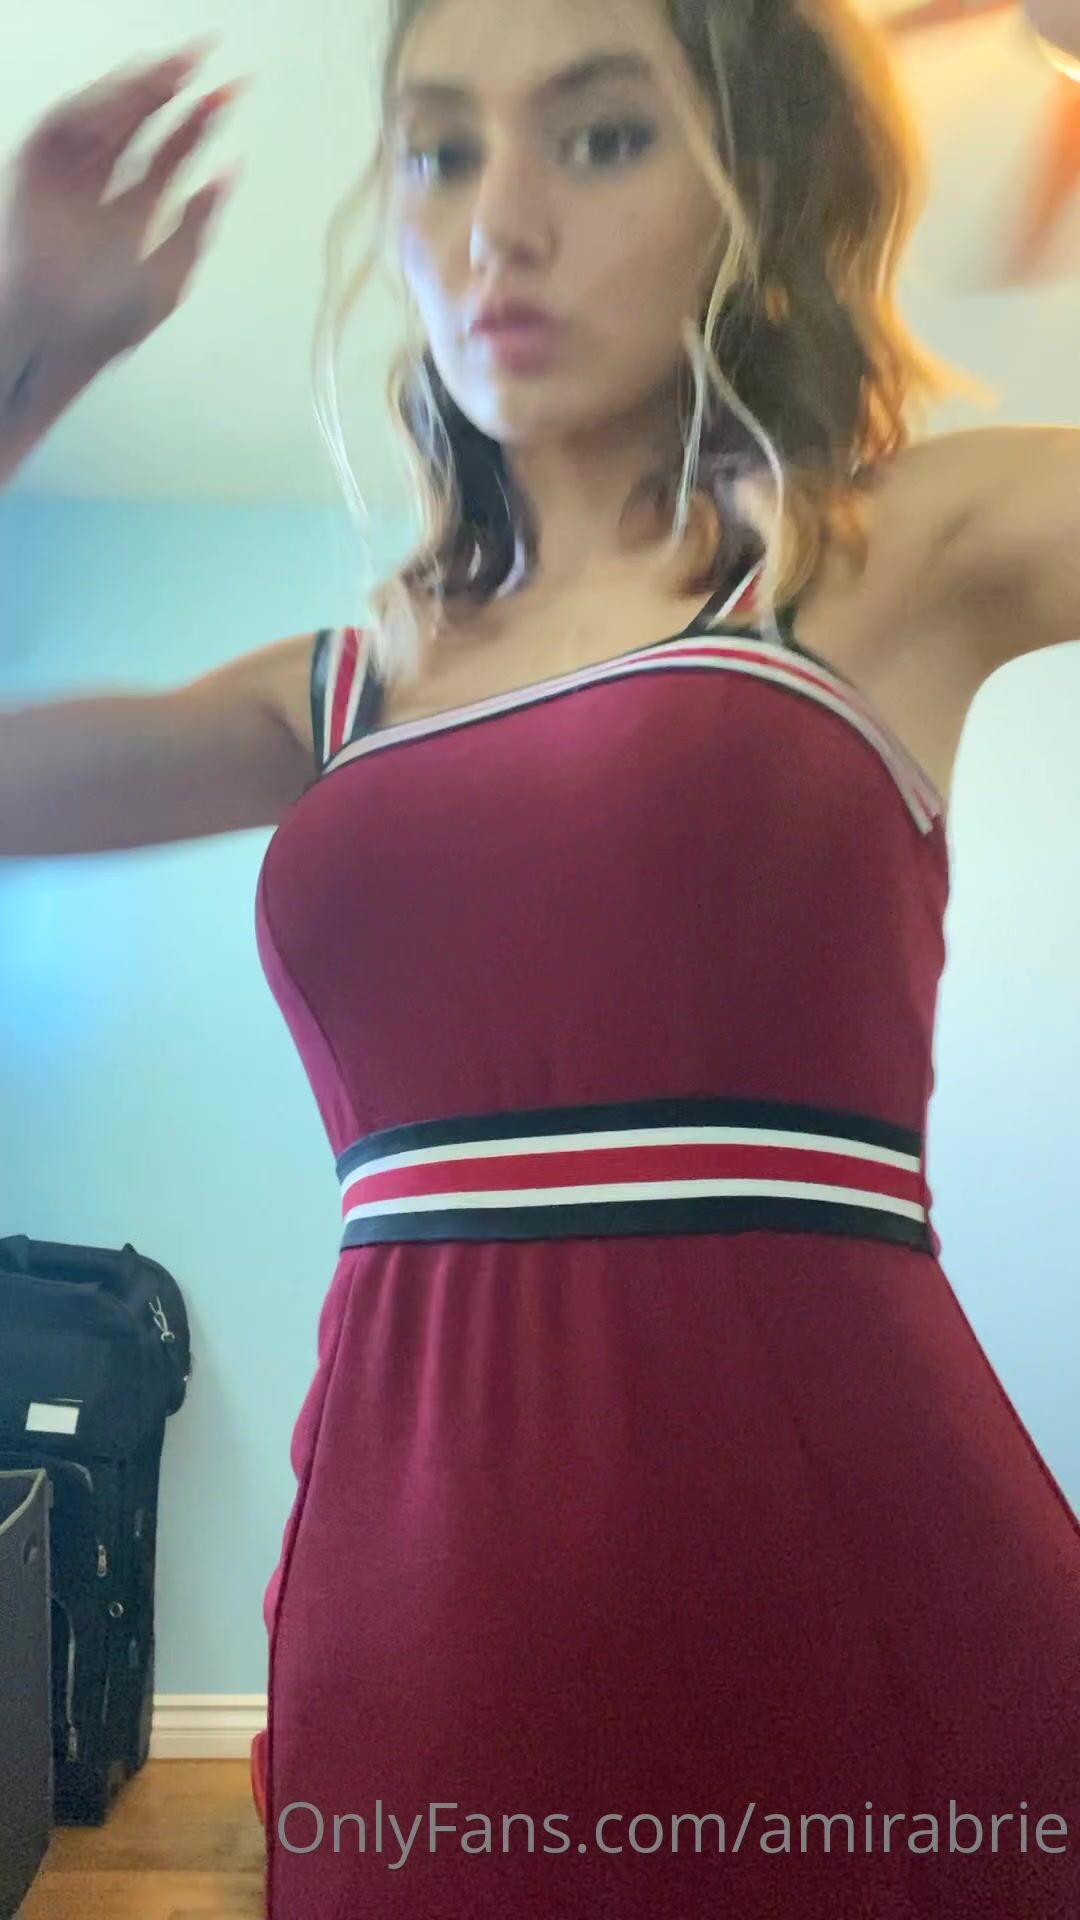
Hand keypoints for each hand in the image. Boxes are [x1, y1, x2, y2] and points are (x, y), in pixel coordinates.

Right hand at [0, 42, 243, 367]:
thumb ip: (197, 225)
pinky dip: (90, 107)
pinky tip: (126, 98)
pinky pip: (60, 127)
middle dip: (167, 89)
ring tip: (169, 69)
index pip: (170, 153)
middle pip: (136, 125)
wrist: (51, 339)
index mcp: (134, 214)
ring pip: (101, 118)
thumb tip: (229, 172)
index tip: (228, 90)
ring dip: (131, 90)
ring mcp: (67, 178)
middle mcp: (102, 190)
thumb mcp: (170, 277)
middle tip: (200, 57)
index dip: (200, 120)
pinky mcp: (32, 173)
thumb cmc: (103, 326)